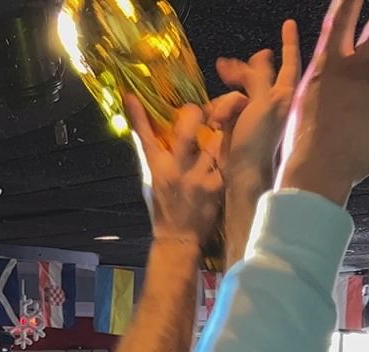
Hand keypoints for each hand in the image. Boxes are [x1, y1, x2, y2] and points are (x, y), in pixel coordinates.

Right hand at [128, 97, 224, 244]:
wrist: (179, 238)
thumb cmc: (166, 206)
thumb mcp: (153, 179)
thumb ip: (154, 153)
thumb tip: (149, 129)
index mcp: (157, 166)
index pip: (144, 135)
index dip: (138, 114)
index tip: (131, 96)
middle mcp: (176, 169)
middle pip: (186, 129)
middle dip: (195, 113)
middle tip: (201, 110)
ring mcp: (198, 177)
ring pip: (214, 139)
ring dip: (220, 127)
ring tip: (224, 123)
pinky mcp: (217, 185)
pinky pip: (227, 158)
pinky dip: (231, 150)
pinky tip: (237, 147)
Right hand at [215, 21, 303, 191]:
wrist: (243, 174)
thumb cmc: (258, 140)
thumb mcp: (262, 103)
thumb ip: (261, 77)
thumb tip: (264, 53)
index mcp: (283, 95)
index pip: (289, 63)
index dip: (288, 42)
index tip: (287, 23)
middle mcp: (272, 102)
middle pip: (256, 74)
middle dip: (238, 71)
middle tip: (221, 66)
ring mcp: (254, 114)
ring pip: (237, 90)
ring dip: (225, 99)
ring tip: (219, 117)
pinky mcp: (239, 125)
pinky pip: (227, 107)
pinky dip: (220, 111)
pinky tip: (215, 121)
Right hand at [277, 0, 368, 206]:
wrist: (320, 169)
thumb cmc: (308, 140)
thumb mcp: (308, 99)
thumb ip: (335, 80)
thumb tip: (364, 76)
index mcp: (326, 66)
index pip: (339, 21)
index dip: (350, 1)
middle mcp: (354, 71)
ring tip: (362, 117)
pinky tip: (366, 138)